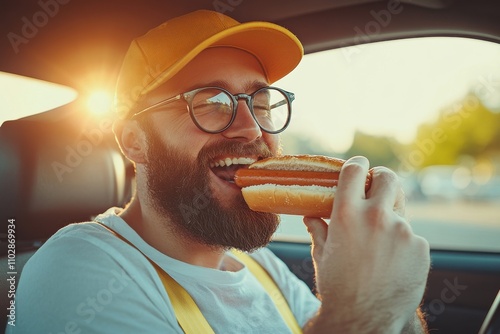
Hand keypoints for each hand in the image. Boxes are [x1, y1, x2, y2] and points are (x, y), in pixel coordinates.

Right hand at [303, 156, 429, 332]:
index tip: (359, 166)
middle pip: (387, 178)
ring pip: (400, 210)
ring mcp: (401, 231)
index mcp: (346, 215)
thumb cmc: (338, 287)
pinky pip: (411, 235)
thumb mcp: (323, 255)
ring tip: (380, 241)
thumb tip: (311, 216)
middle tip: (376, 189)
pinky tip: (392, 261)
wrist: (364, 319)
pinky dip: (403, 242)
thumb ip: (319, 230)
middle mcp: (375, 217)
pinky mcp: (419, 246)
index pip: (354, 171)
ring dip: (391, 217)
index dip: (357, 164)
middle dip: (381, 179)